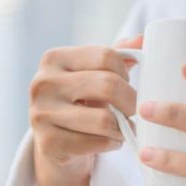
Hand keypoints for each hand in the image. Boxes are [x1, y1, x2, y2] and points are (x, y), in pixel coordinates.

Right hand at [30, 36, 141, 185]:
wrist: (54, 145)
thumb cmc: (79, 104)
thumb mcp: (93, 75)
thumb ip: (116, 55)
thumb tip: (143, 39)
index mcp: (54, 58)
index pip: (106, 56)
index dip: (125, 74)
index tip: (126, 85)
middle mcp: (42, 84)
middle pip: (107, 85)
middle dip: (131, 102)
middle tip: (134, 111)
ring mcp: (42, 115)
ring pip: (104, 120)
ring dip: (122, 127)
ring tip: (123, 128)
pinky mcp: (49, 144)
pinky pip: (97, 143)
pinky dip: (112, 144)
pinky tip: (110, 141)